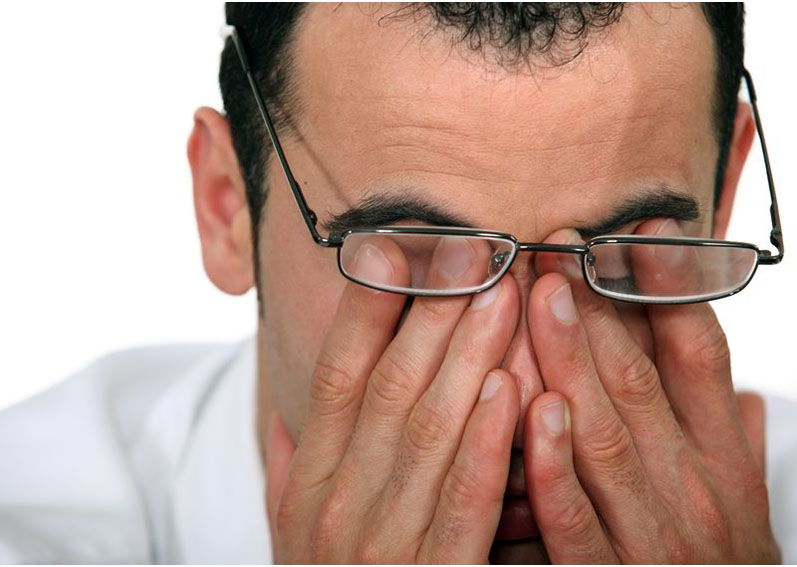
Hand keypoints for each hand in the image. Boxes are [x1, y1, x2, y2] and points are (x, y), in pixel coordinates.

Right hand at [264, 236, 522, 562]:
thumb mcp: (296, 533)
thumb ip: (294, 468)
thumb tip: (286, 410)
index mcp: (306, 484)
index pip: (333, 377)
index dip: (364, 310)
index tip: (395, 247)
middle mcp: (333, 506)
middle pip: (386, 387)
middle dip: (431, 313)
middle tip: (472, 248)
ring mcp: (378, 546)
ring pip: (425, 431)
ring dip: (467, 357)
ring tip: (502, 293)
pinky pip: (460, 503)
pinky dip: (484, 443)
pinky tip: (512, 388)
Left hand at [522, 219, 779, 562]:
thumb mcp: (740, 503)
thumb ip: (728, 439)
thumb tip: (738, 387)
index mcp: (722, 462)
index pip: (701, 360)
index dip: (672, 290)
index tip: (640, 233)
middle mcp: (695, 490)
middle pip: (645, 382)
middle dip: (601, 309)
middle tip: (561, 247)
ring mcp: (657, 538)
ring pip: (608, 435)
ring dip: (575, 361)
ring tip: (543, 296)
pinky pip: (578, 519)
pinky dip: (555, 465)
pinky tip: (536, 410)